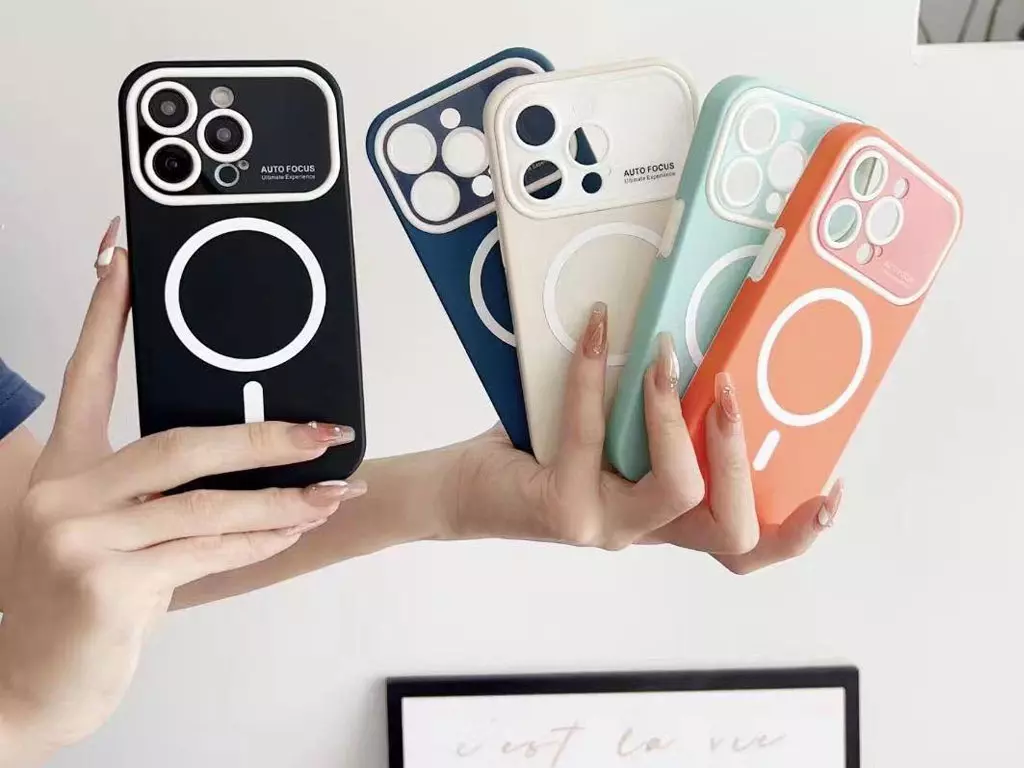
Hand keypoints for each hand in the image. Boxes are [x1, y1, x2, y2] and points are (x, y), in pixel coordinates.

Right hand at [0, 219, 364, 762]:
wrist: (31, 679)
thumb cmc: (77, 597)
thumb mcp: (99, 530)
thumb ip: (151, 492)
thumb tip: (243, 456)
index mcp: (63, 467)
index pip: (86, 373)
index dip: (106, 312)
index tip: (125, 256)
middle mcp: (64, 493)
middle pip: (180, 443)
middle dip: (264, 438)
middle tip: (323, 433)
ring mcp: (80, 538)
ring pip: (207, 505)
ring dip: (282, 502)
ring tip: (329, 495)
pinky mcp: (106, 584)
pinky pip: (207, 553)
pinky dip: (259, 543)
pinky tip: (291, 532)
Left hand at [448, 303, 842, 570]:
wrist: (465, 487)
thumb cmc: (539, 454)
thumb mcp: (613, 435)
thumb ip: (656, 416)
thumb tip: (697, 339)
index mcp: (668, 518)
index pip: (747, 544)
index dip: (797, 529)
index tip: (830, 482)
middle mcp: (645, 532)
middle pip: (732, 530)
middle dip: (742, 454)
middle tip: (731, 388)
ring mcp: (608, 528)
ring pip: (676, 489)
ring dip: (678, 415)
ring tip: (666, 359)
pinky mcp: (565, 511)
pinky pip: (592, 434)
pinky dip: (595, 375)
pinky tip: (596, 332)